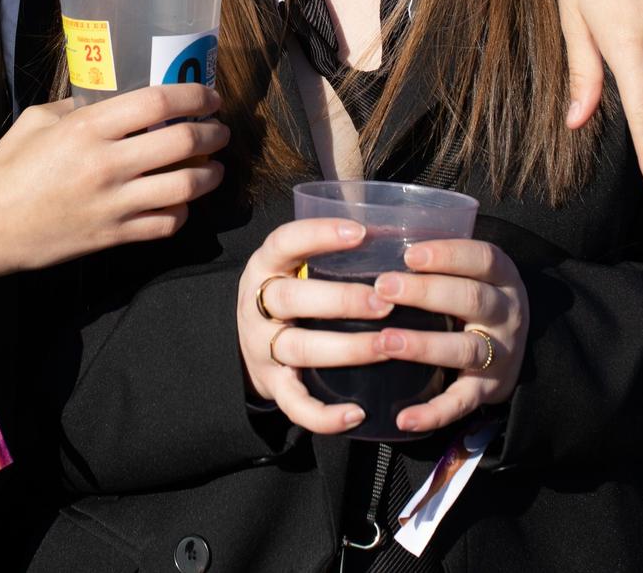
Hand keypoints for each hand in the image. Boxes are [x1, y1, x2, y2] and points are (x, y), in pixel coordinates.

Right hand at [0, 85, 227, 286]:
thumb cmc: (7, 168)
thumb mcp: (39, 120)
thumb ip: (81, 108)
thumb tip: (116, 99)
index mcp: (88, 129)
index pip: (158, 103)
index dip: (195, 96)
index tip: (210, 97)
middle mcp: (108, 164)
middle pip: (183, 142)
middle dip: (213, 133)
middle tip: (219, 130)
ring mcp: (114, 204)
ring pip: (186, 187)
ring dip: (210, 175)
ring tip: (213, 168)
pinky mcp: (114, 236)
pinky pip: (167, 224)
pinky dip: (183, 212)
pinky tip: (181, 202)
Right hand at [236, 218, 391, 433]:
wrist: (246, 345)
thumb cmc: (291, 295)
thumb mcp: (294, 266)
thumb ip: (329, 252)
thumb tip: (397, 228)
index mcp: (265, 267)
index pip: (284, 242)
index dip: (318, 235)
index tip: (361, 233)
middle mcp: (258, 305)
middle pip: (291, 298)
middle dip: (341, 300)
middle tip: (386, 302)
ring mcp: (262, 348)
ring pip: (299, 348)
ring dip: (346, 348)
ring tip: (387, 346)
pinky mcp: (273, 386)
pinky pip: (295, 404)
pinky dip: (323, 414)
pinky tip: (357, 413)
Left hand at [373, 240, 527, 432]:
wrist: (512, 347)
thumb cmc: (471, 299)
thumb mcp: (470, 273)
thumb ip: (436, 261)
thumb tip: (371, 238)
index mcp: (502, 278)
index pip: (484, 258)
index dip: (448, 254)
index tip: (409, 254)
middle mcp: (507, 314)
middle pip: (472, 299)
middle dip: (426, 292)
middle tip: (383, 287)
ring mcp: (500, 354)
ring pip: (465, 349)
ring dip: (423, 345)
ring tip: (384, 341)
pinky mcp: (488, 390)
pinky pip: (462, 402)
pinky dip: (435, 413)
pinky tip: (404, 418)